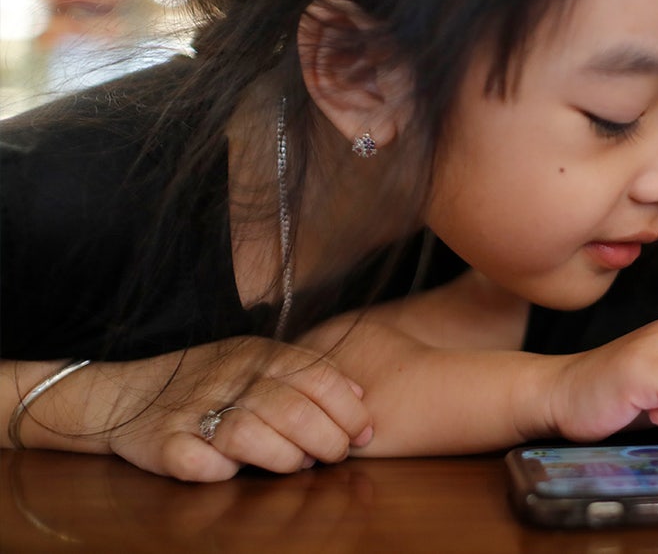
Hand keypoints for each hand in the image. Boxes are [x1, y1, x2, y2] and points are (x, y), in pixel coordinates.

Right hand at [18, 336, 371, 481]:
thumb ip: (309, 373)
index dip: (349, 410)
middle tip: (335, 456)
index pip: (319, 377)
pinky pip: (198, 462)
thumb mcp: (260, 361)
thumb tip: (359, 394)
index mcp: (259, 356)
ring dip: (283, 457)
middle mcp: (230, 378)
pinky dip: (219, 470)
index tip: (364, 434)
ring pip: (251, 434)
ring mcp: (195, 410)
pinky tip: (233, 470)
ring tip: (295, 464)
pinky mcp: (163, 443)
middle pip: (293, 410)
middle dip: (327, 440)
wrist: (126, 389)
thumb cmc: (210, 379)